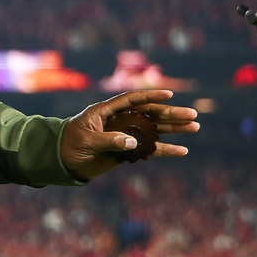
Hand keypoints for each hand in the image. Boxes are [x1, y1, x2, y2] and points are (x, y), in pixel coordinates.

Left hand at [59, 89, 198, 179]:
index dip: (150, 96)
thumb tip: (133, 142)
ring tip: (194, 127)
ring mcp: (126, 134)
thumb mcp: (87, 140)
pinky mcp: (128, 150)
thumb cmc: (69, 144)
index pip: (132, 100)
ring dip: (174, 129)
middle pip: (150, 114)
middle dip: (172, 114)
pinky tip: (182, 151)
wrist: (62, 162)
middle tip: (193, 115)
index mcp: (107, 111)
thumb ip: (109, 140)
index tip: (169, 94)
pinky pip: (150, 149)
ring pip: (155, 130)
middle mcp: (120, 120)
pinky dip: (165, 150)